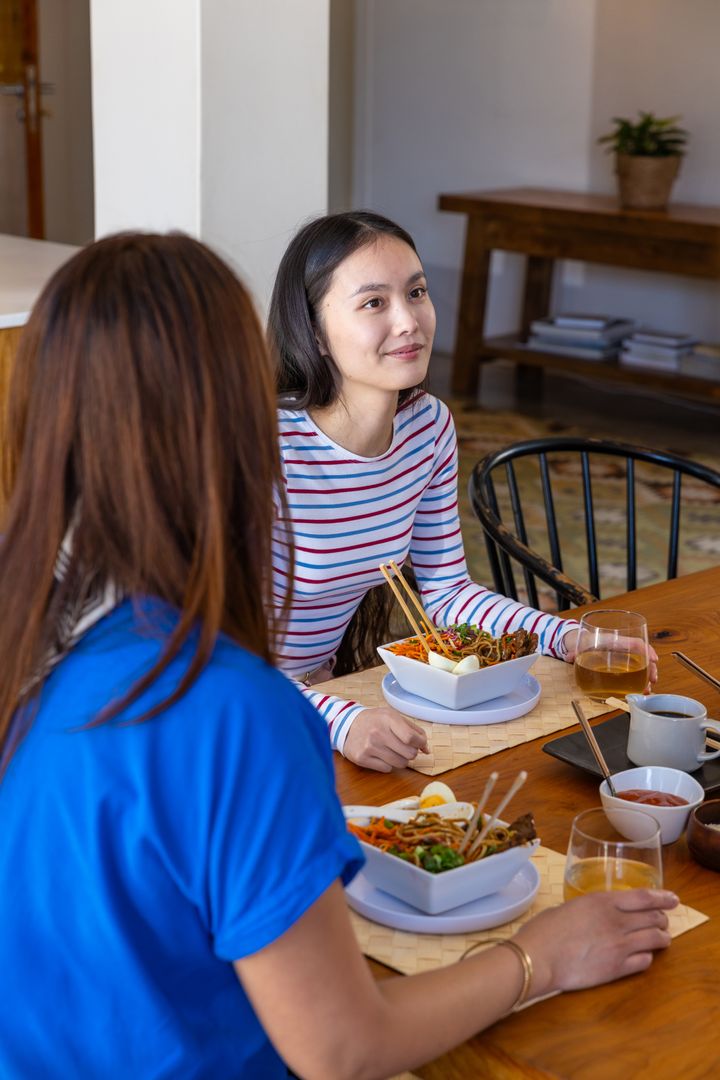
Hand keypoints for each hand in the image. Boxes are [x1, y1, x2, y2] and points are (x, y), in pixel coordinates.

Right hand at [343, 707, 428, 771]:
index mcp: (388, 719)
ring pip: (400, 764)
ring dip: (400, 760)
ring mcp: (369, 746)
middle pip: (409, 753)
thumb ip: (413, 730)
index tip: (420, 744)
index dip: (420, 744)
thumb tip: (426, 750)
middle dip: (411, 752)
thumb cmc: (375, 721)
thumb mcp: (393, 717)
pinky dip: (388, 765)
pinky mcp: (362, 758)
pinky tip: (381, 755)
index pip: (411, 738)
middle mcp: (378, 732)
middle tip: (403, 748)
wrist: (347, 726)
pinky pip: (387, 769)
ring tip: (392, 751)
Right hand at [513, 888, 677, 999]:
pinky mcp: (617, 968)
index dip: (663, 897)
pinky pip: (644, 961)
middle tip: (663, 921)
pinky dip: (648, 957)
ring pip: (655, 939)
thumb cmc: (544, 930)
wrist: (538, 957)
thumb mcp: (569, 908)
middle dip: (662, 919)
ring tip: (662, 939)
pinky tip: (643, 956)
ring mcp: (619, 945)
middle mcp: (616, 921)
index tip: (673, 899)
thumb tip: (595, 915)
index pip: (644, 897)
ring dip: (662, 938)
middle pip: (654, 917)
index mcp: (602, 902)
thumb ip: (589, 909)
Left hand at [561, 629, 658, 689]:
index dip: (646, 649)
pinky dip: (640, 679)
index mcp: (613, 640)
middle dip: (650, 667)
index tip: (653, 659)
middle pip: (642, 654)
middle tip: (653, 680)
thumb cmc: (582, 641)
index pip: (634, 642)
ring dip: (647, 675)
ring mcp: (623, 655)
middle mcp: (621, 647)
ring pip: (641, 663)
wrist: (580, 640)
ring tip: (647, 688)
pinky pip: (635, 669)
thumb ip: (573, 652)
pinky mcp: (622, 663)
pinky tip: (640, 688)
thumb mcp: (578, 646)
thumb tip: (569, 656)